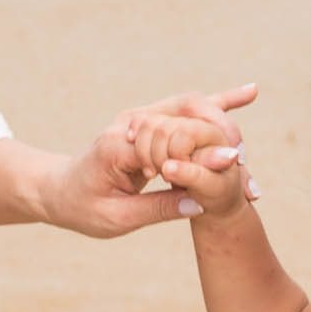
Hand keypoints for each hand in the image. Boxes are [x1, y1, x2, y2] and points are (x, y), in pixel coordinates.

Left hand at [37, 84, 257, 235]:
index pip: (171, 140)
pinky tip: (248, 93)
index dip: (203, 156)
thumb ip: (159, 209)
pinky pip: (187, 108)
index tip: (233, 168)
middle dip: (219, 134)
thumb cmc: (82, 208)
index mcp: (119, 145)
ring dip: (224, 118)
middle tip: (244, 161)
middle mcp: (131, 122)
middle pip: (186, 113)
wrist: (59, 190)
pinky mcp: (150, 120)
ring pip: (192, 105)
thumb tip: (201, 202)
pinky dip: (218, 102)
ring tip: (251, 130)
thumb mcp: (116, 219)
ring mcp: (141, 117)